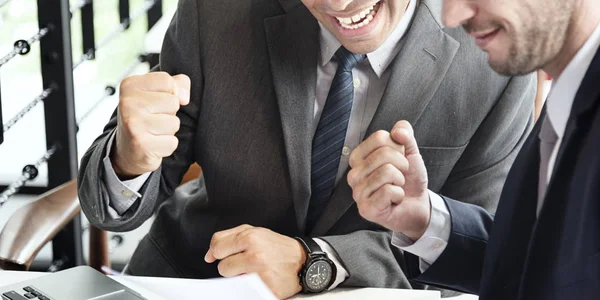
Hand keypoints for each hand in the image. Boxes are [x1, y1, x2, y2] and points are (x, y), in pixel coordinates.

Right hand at [112, 72, 190, 177]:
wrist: (127, 151)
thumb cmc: (146, 118)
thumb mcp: (157, 93)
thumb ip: (176, 84)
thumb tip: (184, 97)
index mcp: (130, 85)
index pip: (167, 81)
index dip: (170, 93)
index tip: (156, 103)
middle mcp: (128, 103)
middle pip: (173, 102)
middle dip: (169, 113)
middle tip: (153, 120)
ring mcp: (133, 124)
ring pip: (174, 123)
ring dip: (169, 130)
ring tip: (153, 132)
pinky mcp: (141, 144)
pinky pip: (172, 142)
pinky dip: (167, 146)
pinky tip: (153, 145)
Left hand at [205, 225, 305, 298]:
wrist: (303, 261)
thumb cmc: (276, 246)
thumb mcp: (254, 232)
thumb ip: (227, 238)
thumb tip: (209, 255)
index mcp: (250, 237)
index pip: (217, 247)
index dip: (219, 253)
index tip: (227, 255)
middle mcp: (255, 255)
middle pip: (222, 267)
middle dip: (231, 266)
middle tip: (246, 263)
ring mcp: (261, 274)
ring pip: (231, 281)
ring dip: (239, 278)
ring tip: (253, 272)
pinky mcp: (266, 289)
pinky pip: (244, 291)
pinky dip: (249, 287)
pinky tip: (259, 280)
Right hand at [348, 121, 429, 240]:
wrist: (418, 204)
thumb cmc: (409, 178)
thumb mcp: (410, 151)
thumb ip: (405, 134)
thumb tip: (398, 132)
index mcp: (359, 157)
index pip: (379, 137)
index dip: (398, 148)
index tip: (398, 161)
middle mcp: (353, 174)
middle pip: (383, 154)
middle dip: (401, 165)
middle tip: (400, 176)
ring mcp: (357, 192)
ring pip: (386, 172)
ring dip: (400, 181)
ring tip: (396, 187)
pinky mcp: (366, 209)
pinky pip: (388, 191)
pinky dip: (399, 194)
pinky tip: (394, 200)